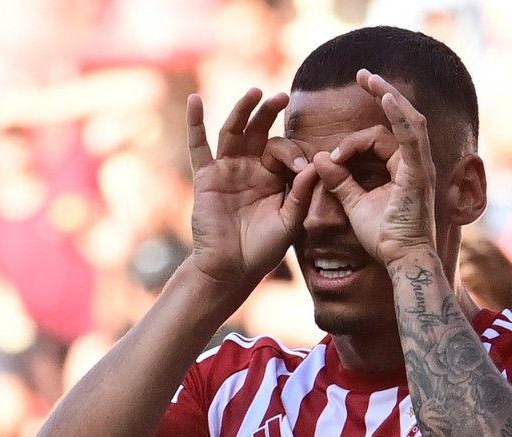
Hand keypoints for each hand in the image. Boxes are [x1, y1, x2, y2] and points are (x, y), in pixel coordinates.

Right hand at [187, 89, 316, 290]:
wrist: (232, 270)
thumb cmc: (263, 250)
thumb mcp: (290, 222)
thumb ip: (301, 194)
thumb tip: (316, 165)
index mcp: (274, 178)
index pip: (283, 150)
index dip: (292, 154)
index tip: (300, 169)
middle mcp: (250, 168)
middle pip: (259, 131)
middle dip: (269, 113)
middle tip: (282, 97)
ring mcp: (227, 170)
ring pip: (233, 132)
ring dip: (242, 110)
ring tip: (255, 92)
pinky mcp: (206, 177)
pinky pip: (198, 147)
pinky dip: (195, 123)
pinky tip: (195, 100)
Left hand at [312, 70, 437, 268]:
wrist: (403, 261)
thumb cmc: (384, 239)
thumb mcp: (355, 204)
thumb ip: (339, 181)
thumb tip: (320, 159)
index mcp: (404, 170)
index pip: (382, 140)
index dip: (354, 142)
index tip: (333, 155)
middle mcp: (417, 164)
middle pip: (401, 119)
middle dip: (382, 94)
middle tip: (361, 75)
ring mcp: (421, 167)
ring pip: (408, 120)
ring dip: (388, 95)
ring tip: (369, 78)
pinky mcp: (419, 172)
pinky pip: (411, 135)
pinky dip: (398, 114)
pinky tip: (384, 96)